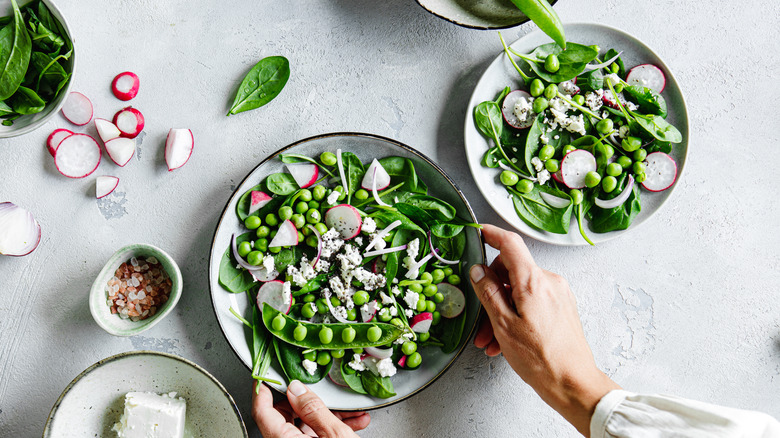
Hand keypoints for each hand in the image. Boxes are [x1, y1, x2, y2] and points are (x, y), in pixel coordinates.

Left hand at [252, 380, 369, 437]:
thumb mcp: (334, 435)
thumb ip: (313, 409)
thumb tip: (297, 389)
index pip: (262, 411)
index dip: (263, 389)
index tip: (267, 373)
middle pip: (284, 417)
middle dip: (305, 402)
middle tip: (319, 392)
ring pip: (303, 428)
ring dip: (327, 416)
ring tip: (350, 413)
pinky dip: (330, 430)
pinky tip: (351, 425)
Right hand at [470, 224, 618, 436]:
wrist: (573, 383)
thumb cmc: (542, 359)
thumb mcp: (503, 325)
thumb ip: (488, 292)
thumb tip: (478, 271)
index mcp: (534, 281)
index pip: (510, 244)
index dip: (491, 234)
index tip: (478, 232)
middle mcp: (549, 282)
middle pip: (511, 270)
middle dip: (490, 291)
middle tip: (479, 317)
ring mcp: (558, 294)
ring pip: (519, 290)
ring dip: (501, 310)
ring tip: (491, 339)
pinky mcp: (562, 307)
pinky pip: (532, 301)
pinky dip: (516, 315)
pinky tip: (506, 339)